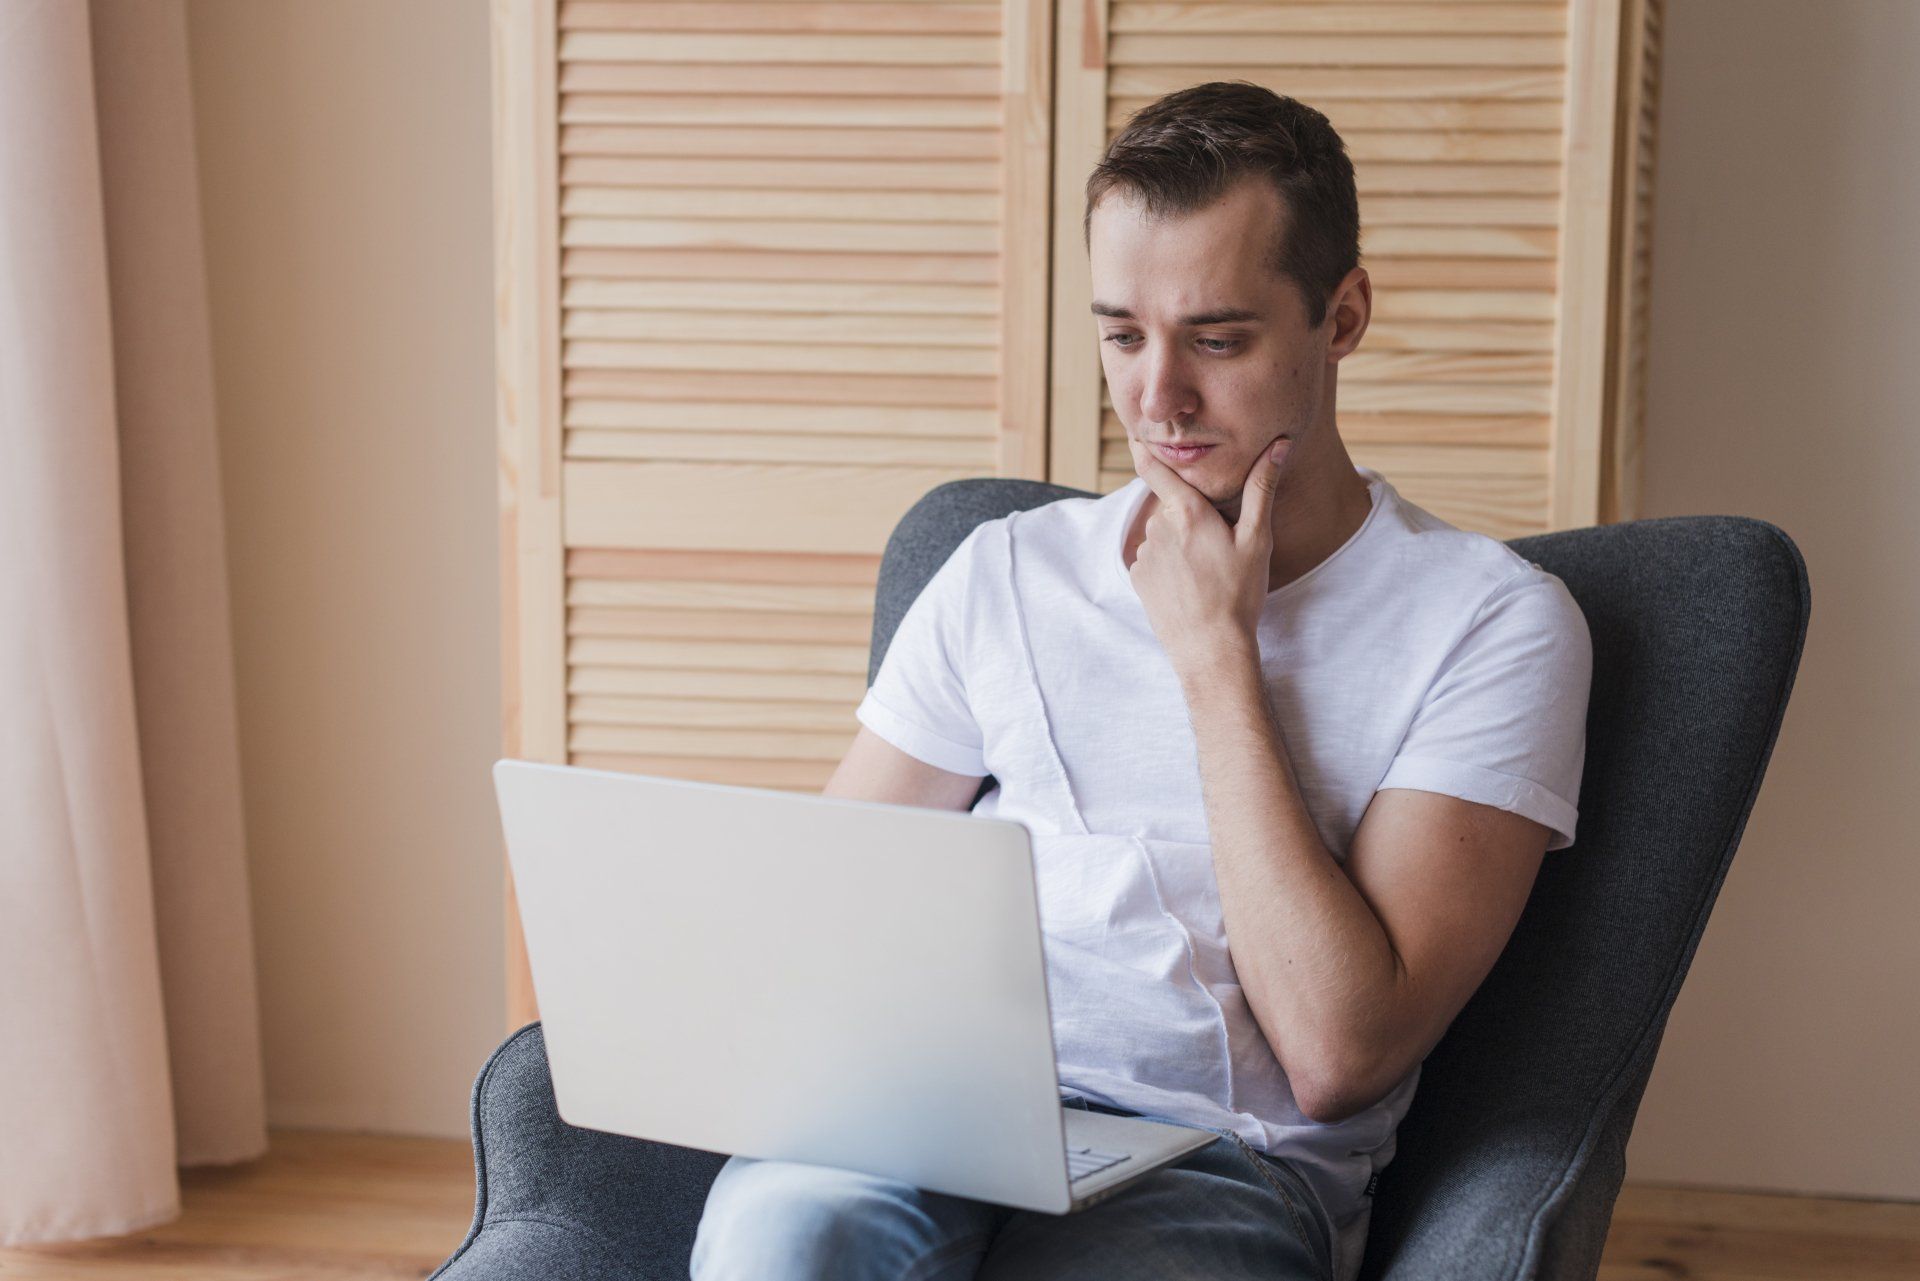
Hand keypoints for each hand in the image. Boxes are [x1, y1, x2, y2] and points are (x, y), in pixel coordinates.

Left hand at [1124, 433, 1286, 673]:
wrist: (1211, 648)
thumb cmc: (1239, 593)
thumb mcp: (1257, 540)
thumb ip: (1262, 488)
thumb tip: (1277, 445)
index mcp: (1187, 513)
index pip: (1154, 468)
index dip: (1144, 448)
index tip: (1137, 433)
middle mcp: (1158, 528)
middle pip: (1171, 508)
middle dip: (1189, 517)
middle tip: (1217, 547)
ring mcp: (1144, 554)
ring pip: (1163, 536)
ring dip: (1179, 544)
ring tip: (1206, 573)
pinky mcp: (1136, 578)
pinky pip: (1152, 560)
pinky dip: (1168, 566)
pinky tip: (1189, 586)